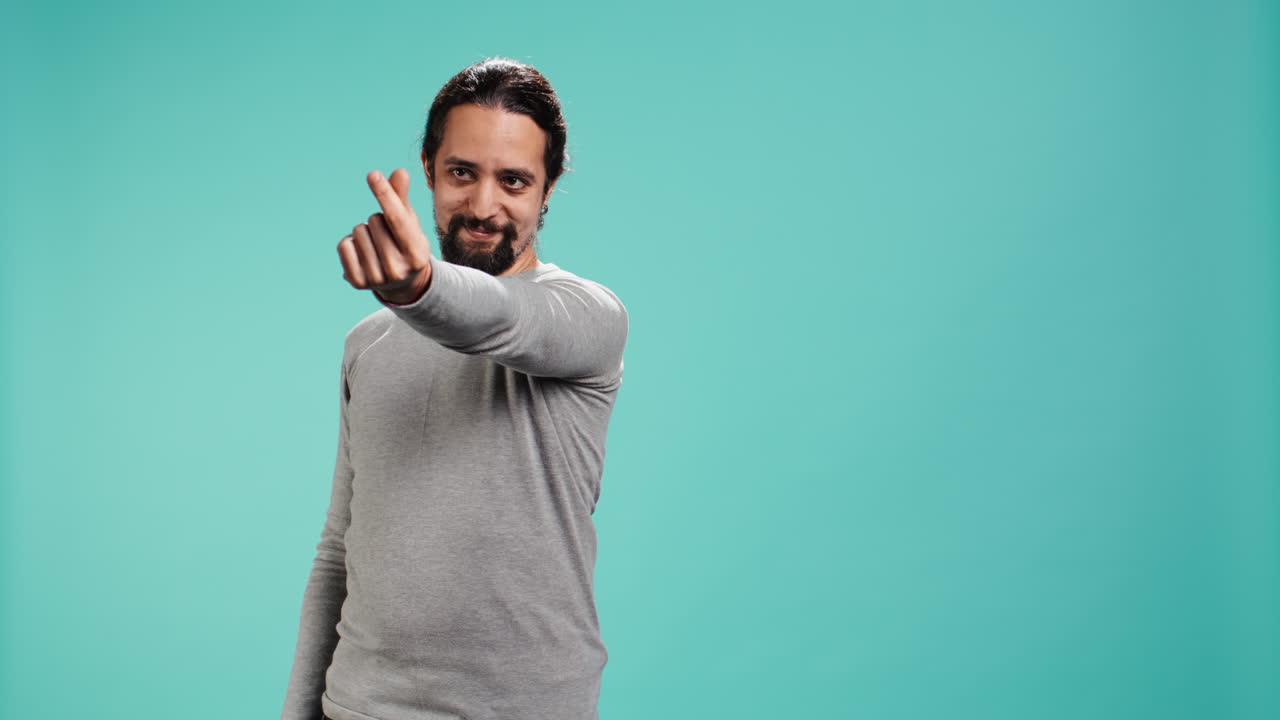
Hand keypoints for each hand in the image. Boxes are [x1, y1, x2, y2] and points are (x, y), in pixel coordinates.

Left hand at [337, 168, 432, 303]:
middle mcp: (398, 270)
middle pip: (374, 220)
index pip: (397, 219)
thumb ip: (402, 198)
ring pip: (358, 231)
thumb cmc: (406, 244)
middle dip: (378, 220)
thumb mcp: (410, 222)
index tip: (373, 175)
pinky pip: (344, 245)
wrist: (402, 284)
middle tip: (387, 236)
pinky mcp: (357, 282)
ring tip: (376, 245)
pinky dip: (350, 243)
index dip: (385, 194)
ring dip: (365, 231)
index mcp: (417, 254)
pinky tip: (363, 253)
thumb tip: (399, 172)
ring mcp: (377, 279)